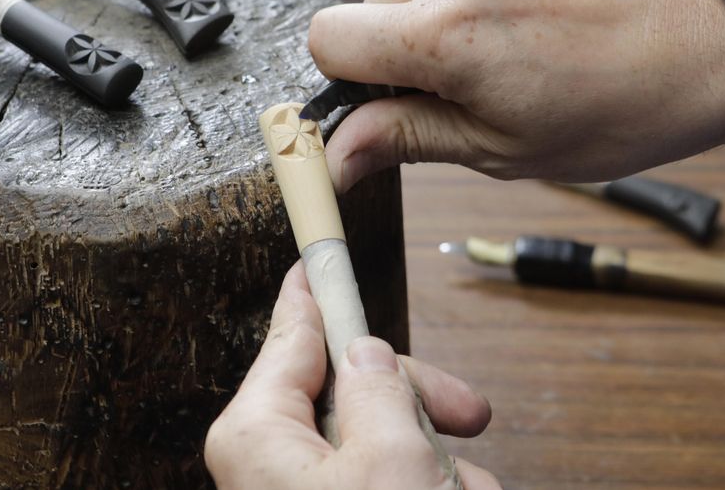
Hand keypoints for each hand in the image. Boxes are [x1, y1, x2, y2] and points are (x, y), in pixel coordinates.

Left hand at [205, 263, 498, 489]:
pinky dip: (427, 484)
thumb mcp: (391, 458)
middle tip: (467, 410)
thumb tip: (367, 352)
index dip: (315, 292)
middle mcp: (270, 463)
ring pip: (379, 444)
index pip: (291, 337)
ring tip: (465, 486)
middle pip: (349, 393)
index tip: (313, 257)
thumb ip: (381, 391)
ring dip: (435, 459)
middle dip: (417, 406)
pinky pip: (384, 481)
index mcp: (257, 435)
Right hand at [309, 0, 724, 192]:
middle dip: (410, 41)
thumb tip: (335, 156)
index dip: (349, 71)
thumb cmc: (620, 110)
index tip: (391, 92)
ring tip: (531, 36)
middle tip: (480, 76)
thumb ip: (407, 138)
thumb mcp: (503, 147)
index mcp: (443, 36)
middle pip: (381, 2)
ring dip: (459, 3)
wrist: (716, 44)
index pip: (329, 36)